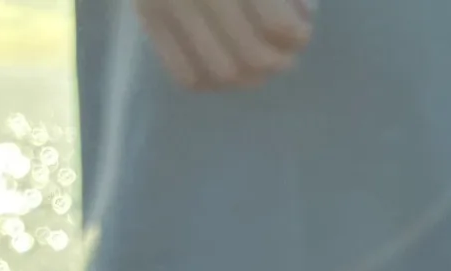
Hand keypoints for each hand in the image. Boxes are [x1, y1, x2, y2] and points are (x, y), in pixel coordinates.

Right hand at [134, 0, 314, 91]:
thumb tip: (303, 15)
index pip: (278, 26)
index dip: (297, 36)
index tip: (300, 30)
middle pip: (253, 57)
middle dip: (277, 62)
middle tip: (282, 54)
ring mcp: (168, 2)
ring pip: (223, 73)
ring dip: (249, 78)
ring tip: (257, 63)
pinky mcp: (147, 15)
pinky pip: (186, 75)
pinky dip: (212, 82)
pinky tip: (225, 67)